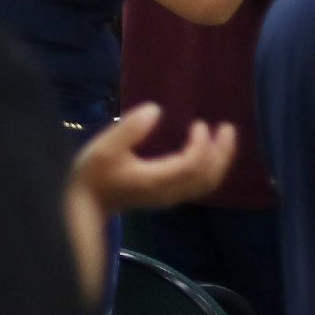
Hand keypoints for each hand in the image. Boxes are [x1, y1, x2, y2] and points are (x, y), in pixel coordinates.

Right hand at [72, 102, 235, 215]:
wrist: (86, 204)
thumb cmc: (93, 174)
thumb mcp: (105, 148)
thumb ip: (130, 129)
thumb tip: (156, 109)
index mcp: (157, 180)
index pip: (192, 164)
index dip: (202, 144)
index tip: (199, 123)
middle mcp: (170, 192)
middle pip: (208, 177)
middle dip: (222, 153)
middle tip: (228, 128)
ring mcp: (170, 197)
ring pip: (206, 183)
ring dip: (219, 161)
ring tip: (224, 139)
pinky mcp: (167, 196)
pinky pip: (199, 184)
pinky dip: (210, 168)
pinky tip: (207, 154)